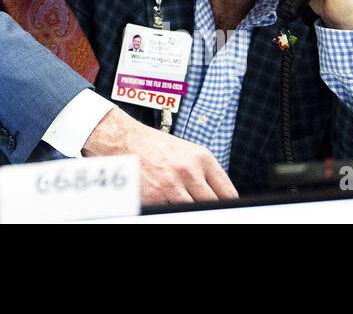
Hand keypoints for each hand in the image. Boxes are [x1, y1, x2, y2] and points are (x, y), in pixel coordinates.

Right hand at [82, 107, 236, 203]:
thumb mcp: (186, 151)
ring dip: (191, 210)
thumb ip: (205, 172)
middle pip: (214, 205)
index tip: (226, 209)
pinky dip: (172, 209)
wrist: (124, 140)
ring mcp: (172, 185)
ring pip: (195, 211)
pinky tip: (167, 202)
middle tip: (207, 210)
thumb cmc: (154, 145)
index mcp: (201, 158)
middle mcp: (189, 171)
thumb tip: (220, 195)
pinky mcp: (156, 196)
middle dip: (211, 209)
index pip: (228, 193)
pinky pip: (172, 211)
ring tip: (183, 203)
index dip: (228, 205)